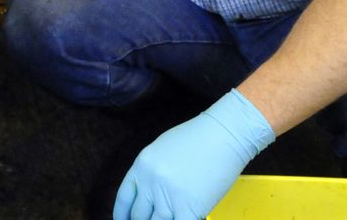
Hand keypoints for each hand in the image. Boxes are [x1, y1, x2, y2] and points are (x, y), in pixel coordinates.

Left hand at [112, 89, 274, 219]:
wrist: (223, 134)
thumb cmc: (198, 139)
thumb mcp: (163, 149)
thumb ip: (152, 172)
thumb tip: (148, 194)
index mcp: (142, 166)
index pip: (124, 199)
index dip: (122, 215)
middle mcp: (151, 182)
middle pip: (138, 216)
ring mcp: (169, 196)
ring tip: (169, 217)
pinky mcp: (189, 208)